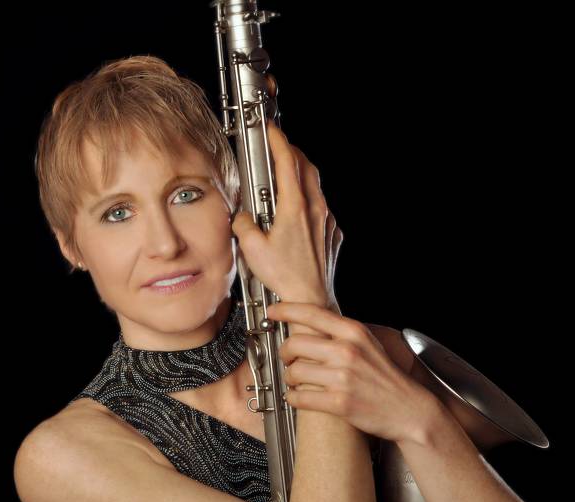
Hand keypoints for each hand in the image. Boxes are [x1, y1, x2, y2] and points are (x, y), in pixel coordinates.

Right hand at [231, 121, 342, 312]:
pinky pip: (321, 207)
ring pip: (316, 186)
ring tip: (284, 177)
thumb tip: (242, 217)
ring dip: (301, 175)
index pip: (288, 162)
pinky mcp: (332, 234)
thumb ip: (243, 224)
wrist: (312, 299)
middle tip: (278, 148)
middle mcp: (316, 210)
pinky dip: (308, 200)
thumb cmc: (285, 278)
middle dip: (292, 153)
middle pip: (307, 167)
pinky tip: (296, 210)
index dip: (279, 141)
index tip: (272, 130)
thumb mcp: (252, 249)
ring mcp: (327, 222)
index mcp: (296, 208)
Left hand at [266, 301, 445, 445]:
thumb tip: (310, 325)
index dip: (285, 310)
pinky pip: (298, 397)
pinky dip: (293, 398)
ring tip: (297, 381)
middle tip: (288, 359)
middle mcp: (347, 351)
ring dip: (289, 378)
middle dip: (285, 353)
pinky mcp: (339, 403)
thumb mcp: (369, 344)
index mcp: (354, 332)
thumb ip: (342, 333)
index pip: (311, 313)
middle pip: (294, 343)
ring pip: (293, 372)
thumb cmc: (387, 378)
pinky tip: (299, 396)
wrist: (409, 409)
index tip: (272, 312)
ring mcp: (342, 378)